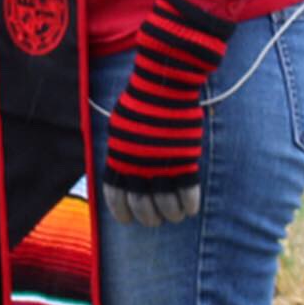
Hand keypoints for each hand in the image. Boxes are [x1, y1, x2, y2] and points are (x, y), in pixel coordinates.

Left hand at [101, 0, 232, 225]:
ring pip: (164, 206)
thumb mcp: (120, 128)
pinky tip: (190, 208)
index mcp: (117, 156)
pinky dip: (188, 205)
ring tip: (175, 216)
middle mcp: (135, 165)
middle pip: (140, 206)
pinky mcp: (183, 160)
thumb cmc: (142, 104)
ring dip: (170, 215)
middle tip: (155, 221)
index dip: (121, 212)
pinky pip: (186, 194)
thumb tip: (118, 174)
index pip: (113, 195)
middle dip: (148, 217)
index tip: (127, 221)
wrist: (164, 83)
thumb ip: (120, 153)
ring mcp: (160, 164)